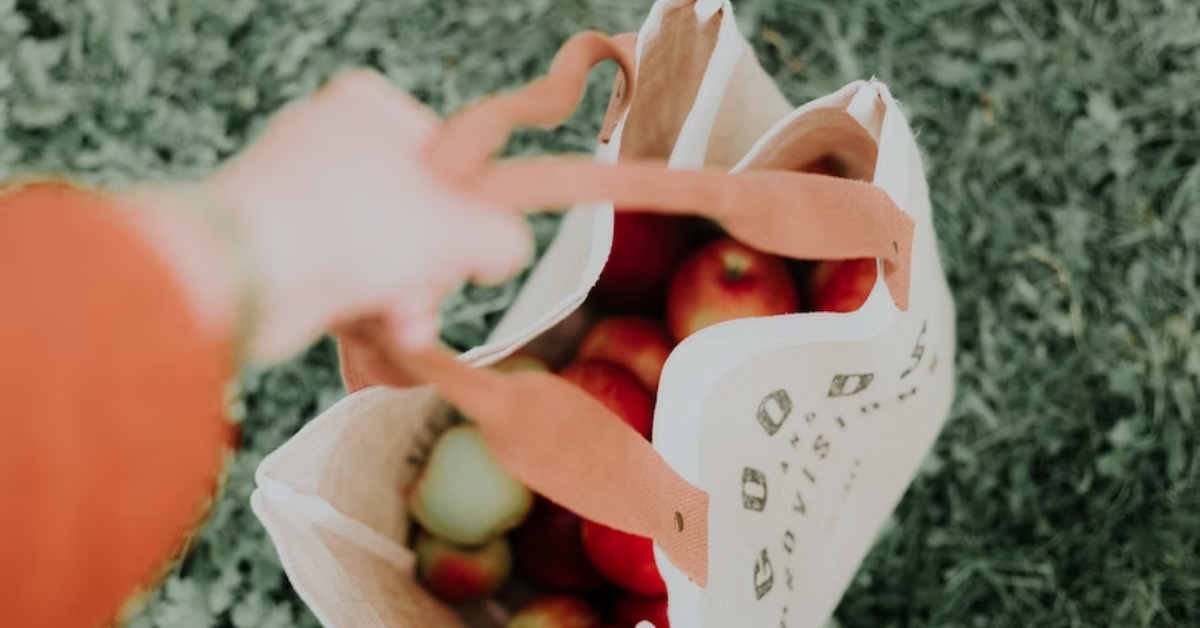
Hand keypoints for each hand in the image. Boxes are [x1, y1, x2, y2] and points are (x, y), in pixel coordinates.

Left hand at [134, 69, 533, 363]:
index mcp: (366, 110)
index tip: (473, 239)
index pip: (442, 151)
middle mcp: (329, 144)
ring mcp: (300, 196)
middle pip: (414, 212)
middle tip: (433, 290)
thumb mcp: (455, 227)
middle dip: (431, 268)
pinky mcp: (280, 248)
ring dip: (403, 297)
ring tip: (406, 325)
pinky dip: (365, 306)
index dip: (465, 203)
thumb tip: (507, 249)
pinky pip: (343, 277)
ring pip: (380, 252)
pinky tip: (382, 332)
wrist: (246, 274)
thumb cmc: (347, 224)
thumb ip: (500, 235)